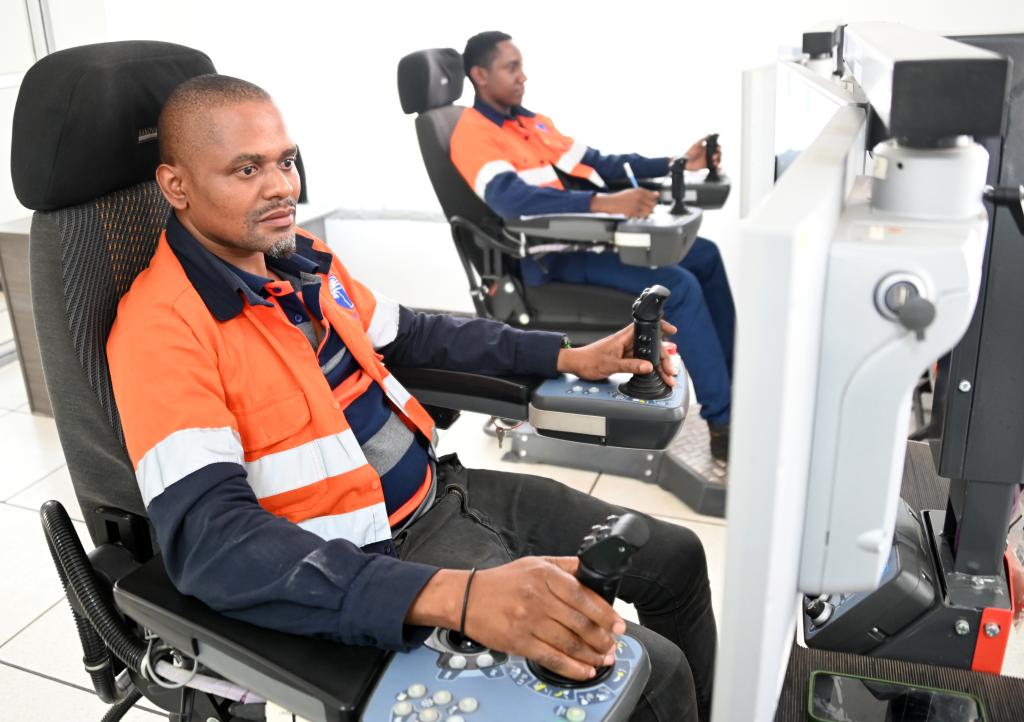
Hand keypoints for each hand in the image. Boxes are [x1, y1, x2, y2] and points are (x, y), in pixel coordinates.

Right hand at [465, 557, 625, 679]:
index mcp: (545, 576)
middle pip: (580, 623)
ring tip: (603, 658)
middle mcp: (538, 598)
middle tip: (613, 644)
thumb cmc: (501, 582)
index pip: (584, 596)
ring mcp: (529, 621)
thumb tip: (591, 570)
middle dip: (602, 638)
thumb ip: (565, 566)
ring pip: (570, 643)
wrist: (465, 598)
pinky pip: (552, 658)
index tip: (618, 624)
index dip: (605, 613)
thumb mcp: (535, 563)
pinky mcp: (520, 642)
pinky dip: (572, 668)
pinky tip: (585, 671)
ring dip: (592, 655)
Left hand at [557, 320, 677, 386]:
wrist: (575, 365)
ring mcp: (626, 351)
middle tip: (671, 370)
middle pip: (650, 346)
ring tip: (667, 377)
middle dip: (663, 358)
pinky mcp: (624, 358)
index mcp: (624, 337)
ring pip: (647, 356)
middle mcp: (626, 342)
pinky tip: (656, 375)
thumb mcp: (611, 365)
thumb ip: (631, 365)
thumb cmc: (588, 360)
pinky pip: (640, 362)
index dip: (660, 327)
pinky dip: (649, 369)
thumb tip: (648, 367)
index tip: (672, 330)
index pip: (646, 328)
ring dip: (658, 366)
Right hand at [590, 188, 657, 217]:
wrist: (611, 203)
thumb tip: (657, 194)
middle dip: (652, 206)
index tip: (653, 201)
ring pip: (649, 210)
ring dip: (647, 211)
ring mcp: (637, 205)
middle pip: (653, 203)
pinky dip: (641, 215)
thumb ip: (644, 193)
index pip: (653, 195)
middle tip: (648, 207)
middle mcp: (639, 197)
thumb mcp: (632, 192)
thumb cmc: (621, 198)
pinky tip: (636, 213)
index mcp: (639, 190)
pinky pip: (643, 215)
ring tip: (642, 211)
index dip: (654, 199)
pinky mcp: (634, 212)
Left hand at [680, 135, 722, 170]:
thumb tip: (709, 134)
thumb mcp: (695, 145)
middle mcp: (709, 153)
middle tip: (714, 157)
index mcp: (707, 148)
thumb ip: (702, 140)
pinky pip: (714, 167)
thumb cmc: (689, 153)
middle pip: (718, 153)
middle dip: (719, 155)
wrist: (685, 163)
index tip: (718, 148)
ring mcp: (709, 160)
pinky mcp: (707, 166)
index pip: (716, 147)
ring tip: (714, 162)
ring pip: (718, 160)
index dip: (719, 147)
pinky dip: (717, 167)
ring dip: (718, 161)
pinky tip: (717, 167)